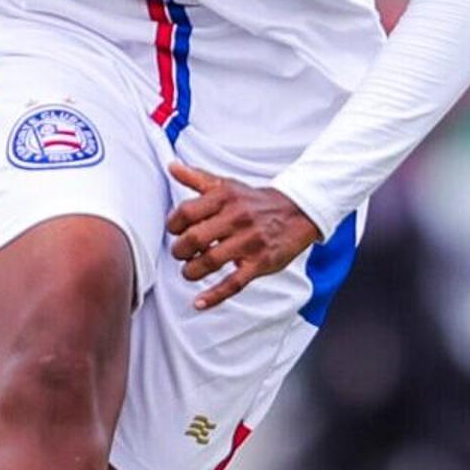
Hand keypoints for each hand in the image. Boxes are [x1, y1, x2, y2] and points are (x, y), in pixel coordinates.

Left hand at [164, 162, 319, 311]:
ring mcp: (249, 242)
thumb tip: (172, 167)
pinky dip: (214, 296)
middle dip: (180, 251)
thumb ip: (197, 178)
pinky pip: (233, 283)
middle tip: (182, 254)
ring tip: (190, 271)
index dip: (173, 225)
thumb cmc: (255, 201)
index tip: (175, 232)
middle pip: (194, 239)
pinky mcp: (260, 263)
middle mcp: (236, 218)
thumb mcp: (227, 185)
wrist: (297, 211)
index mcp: (224, 198)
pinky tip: (199, 302)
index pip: (185, 213)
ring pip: (210, 262)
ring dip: (192, 271)